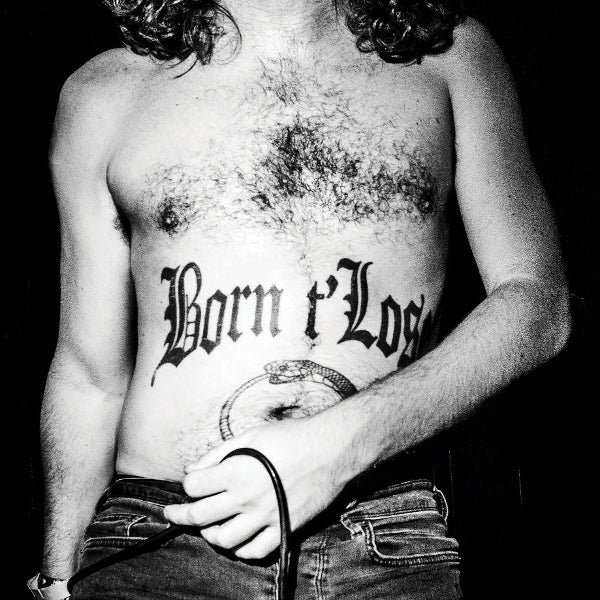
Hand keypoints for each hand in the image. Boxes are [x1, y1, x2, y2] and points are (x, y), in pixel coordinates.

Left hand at [164, 416, 351, 559]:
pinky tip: (236, 540)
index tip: (190, 483)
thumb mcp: (251, 436)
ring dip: (209, 534)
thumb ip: (219, 453)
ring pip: (224, 539)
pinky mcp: (282, 528)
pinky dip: (240, 549)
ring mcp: (264, 517)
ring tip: (207, 527)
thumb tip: (194, 469)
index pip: (195, 486)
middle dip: (179, 515)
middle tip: (172, 514)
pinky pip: (254, 551)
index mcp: (236, 471)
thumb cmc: (291, 437)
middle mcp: (246, 497)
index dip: (187, 484)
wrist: (329, 449)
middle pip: (200, 515)